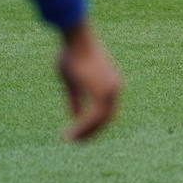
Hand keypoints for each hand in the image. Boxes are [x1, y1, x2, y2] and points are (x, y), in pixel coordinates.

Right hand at [57, 19, 120, 141]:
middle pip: (106, 119)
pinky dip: (81, 128)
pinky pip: (93, 118)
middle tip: (75, 142)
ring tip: (70, 140)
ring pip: (100, 121)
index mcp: (110, 84)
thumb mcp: (72, 81)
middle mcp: (114, 88)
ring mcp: (109, 90)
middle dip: (91, 132)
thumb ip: (75, 99)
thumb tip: (75, 117)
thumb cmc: (72, 55)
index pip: (106, 111)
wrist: (77, 40)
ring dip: (85, 133)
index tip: (79, 133)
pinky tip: (68, 135)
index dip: (94, 124)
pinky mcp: (101, 92)